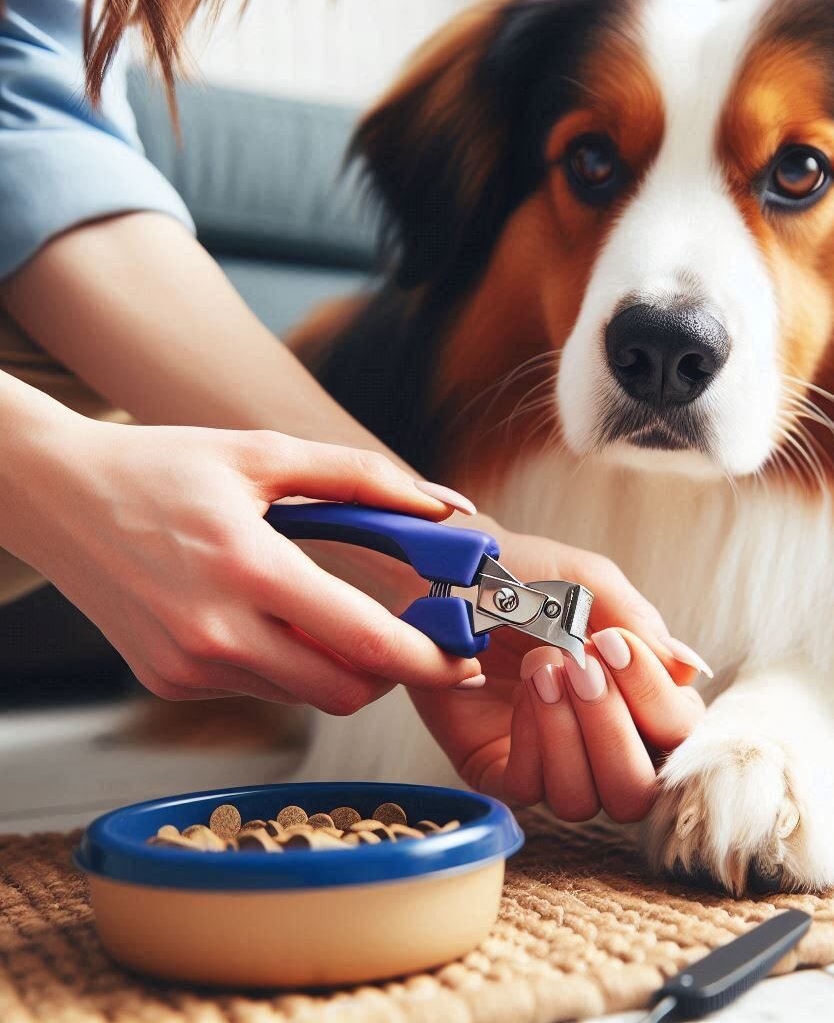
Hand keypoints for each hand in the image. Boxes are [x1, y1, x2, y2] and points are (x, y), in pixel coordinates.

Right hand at [0, 406, 482, 709]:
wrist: (56, 495)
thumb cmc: (163, 466)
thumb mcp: (264, 453)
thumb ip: (362, 476)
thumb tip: (441, 506)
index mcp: (245, 567)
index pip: (361, 639)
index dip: (426, 658)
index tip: (464, 658)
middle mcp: (214, 631)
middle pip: (342, 690)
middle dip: (390, 672)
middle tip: (409, 637)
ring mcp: (187, 666)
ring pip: (303, 693)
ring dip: (336, 665)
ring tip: (326, 608)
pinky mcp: (170, 681)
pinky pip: (259, 688)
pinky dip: (284, 662)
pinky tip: (263, 615)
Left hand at [410, 528, 707, 820]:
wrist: (452, 569)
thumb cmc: (527, 575)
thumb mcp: (591, 585)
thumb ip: (642, 626)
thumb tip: (692, 671)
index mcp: (634, 700)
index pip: (677, 738)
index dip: (657, 703)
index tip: (617, 646)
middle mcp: (596, 741)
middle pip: (635, 793)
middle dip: (615, 732)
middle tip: (584, 665)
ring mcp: (545, 760)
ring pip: (582, 802)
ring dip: (570, 733)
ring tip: (544, 666)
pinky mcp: (494, 767)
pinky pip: (527, 789)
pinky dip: (533, 740)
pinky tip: (525, 688)